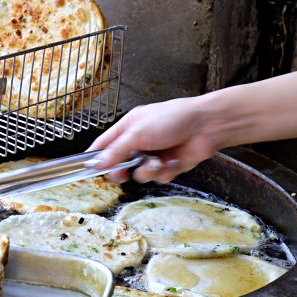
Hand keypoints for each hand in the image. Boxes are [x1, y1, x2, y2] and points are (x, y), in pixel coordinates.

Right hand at [87, 97, 220, 183]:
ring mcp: (153, 155)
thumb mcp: (138, 132)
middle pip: (119, 165)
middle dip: (122, 171)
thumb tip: (97, 163)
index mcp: (128, 127)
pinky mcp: (168, 166)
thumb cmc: (174, 118)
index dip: (96, 157)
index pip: (104, 145)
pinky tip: (174, 161)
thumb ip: (116, 150)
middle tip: (123, 173)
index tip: (89, 169)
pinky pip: (158, 178)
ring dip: (147, 171)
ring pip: (139, 175)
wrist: (207, 126)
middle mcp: (139, 142)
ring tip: (158, 162)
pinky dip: (165, 172)